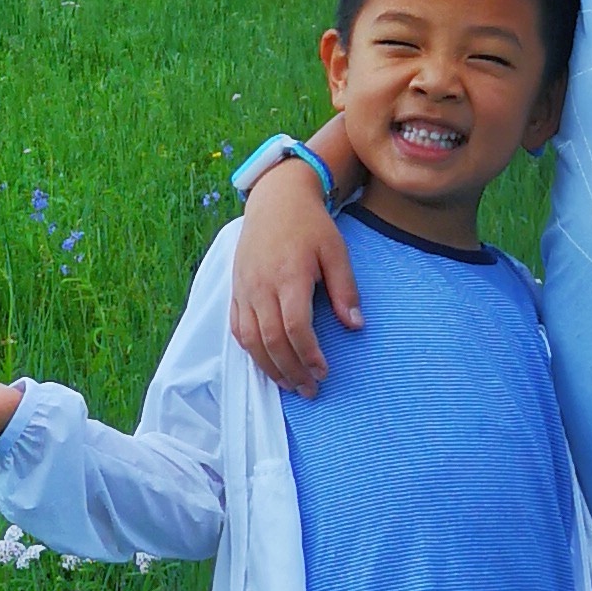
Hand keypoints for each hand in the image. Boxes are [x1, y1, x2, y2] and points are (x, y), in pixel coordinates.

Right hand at [227, 160, 360, 393]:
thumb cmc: (310, 225)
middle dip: (291, 370)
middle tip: (310, 390)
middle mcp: (261, 287)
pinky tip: (266, 364)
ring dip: (269, 367)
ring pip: (250, 339)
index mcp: (289, 276)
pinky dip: (250, 351)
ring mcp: (244, 289)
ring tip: (289, 384)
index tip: (323, 372)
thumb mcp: (336, 251)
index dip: (308, 355)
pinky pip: (237, 328)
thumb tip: (355, 326)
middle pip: (271, 340)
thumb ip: (345, 289)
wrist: (275, 201)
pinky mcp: (236, 290)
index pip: (295, 327)